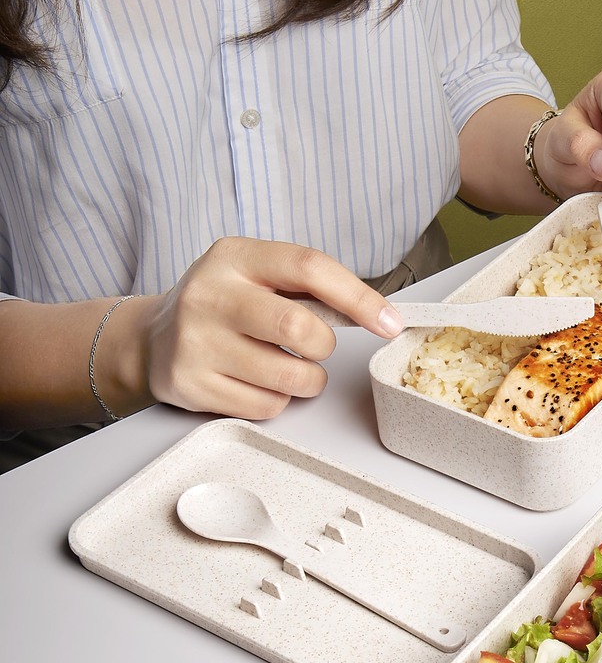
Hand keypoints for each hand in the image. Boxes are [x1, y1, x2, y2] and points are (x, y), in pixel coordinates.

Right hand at [142, 237, 401, 418]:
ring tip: (288, 367)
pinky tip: (257, 382)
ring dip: (307, 380)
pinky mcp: (191, 385)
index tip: (389, 321)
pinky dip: (277, 400)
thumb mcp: (256, 275)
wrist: (150, 339)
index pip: (309, 267)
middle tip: (314, 348)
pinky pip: (266, 406)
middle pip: (299, 328)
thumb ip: (309, 287)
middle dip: (323, 347)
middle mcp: (209, 295)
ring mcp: (196, 342)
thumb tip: (377, 313)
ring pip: (289, 377)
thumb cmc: (223, 305)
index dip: (358, 297)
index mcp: (234, 257)